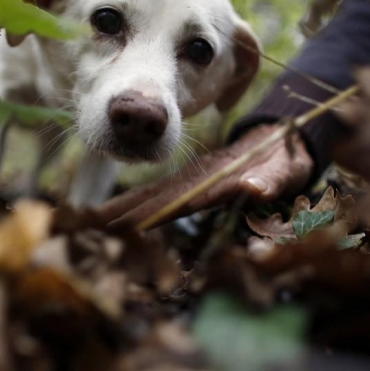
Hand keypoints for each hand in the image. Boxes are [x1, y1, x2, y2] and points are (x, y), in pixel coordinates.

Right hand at [96, 124, 313, 228]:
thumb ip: (271, 180)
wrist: (284, 139)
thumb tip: (254, 188)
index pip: (170, 200)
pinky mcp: (193, 189)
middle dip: (117, 215)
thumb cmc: (287, 160)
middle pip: (149, 199)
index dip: (142, 213)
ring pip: (148, 200)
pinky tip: (117, 224)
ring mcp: (191, 184)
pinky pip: (159, 203)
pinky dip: (135, 212)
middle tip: (82, 231)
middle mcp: (194, 181)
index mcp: (210, 180)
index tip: (113, 224)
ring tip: (87, 228)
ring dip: (120, 214)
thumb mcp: (284, 169)